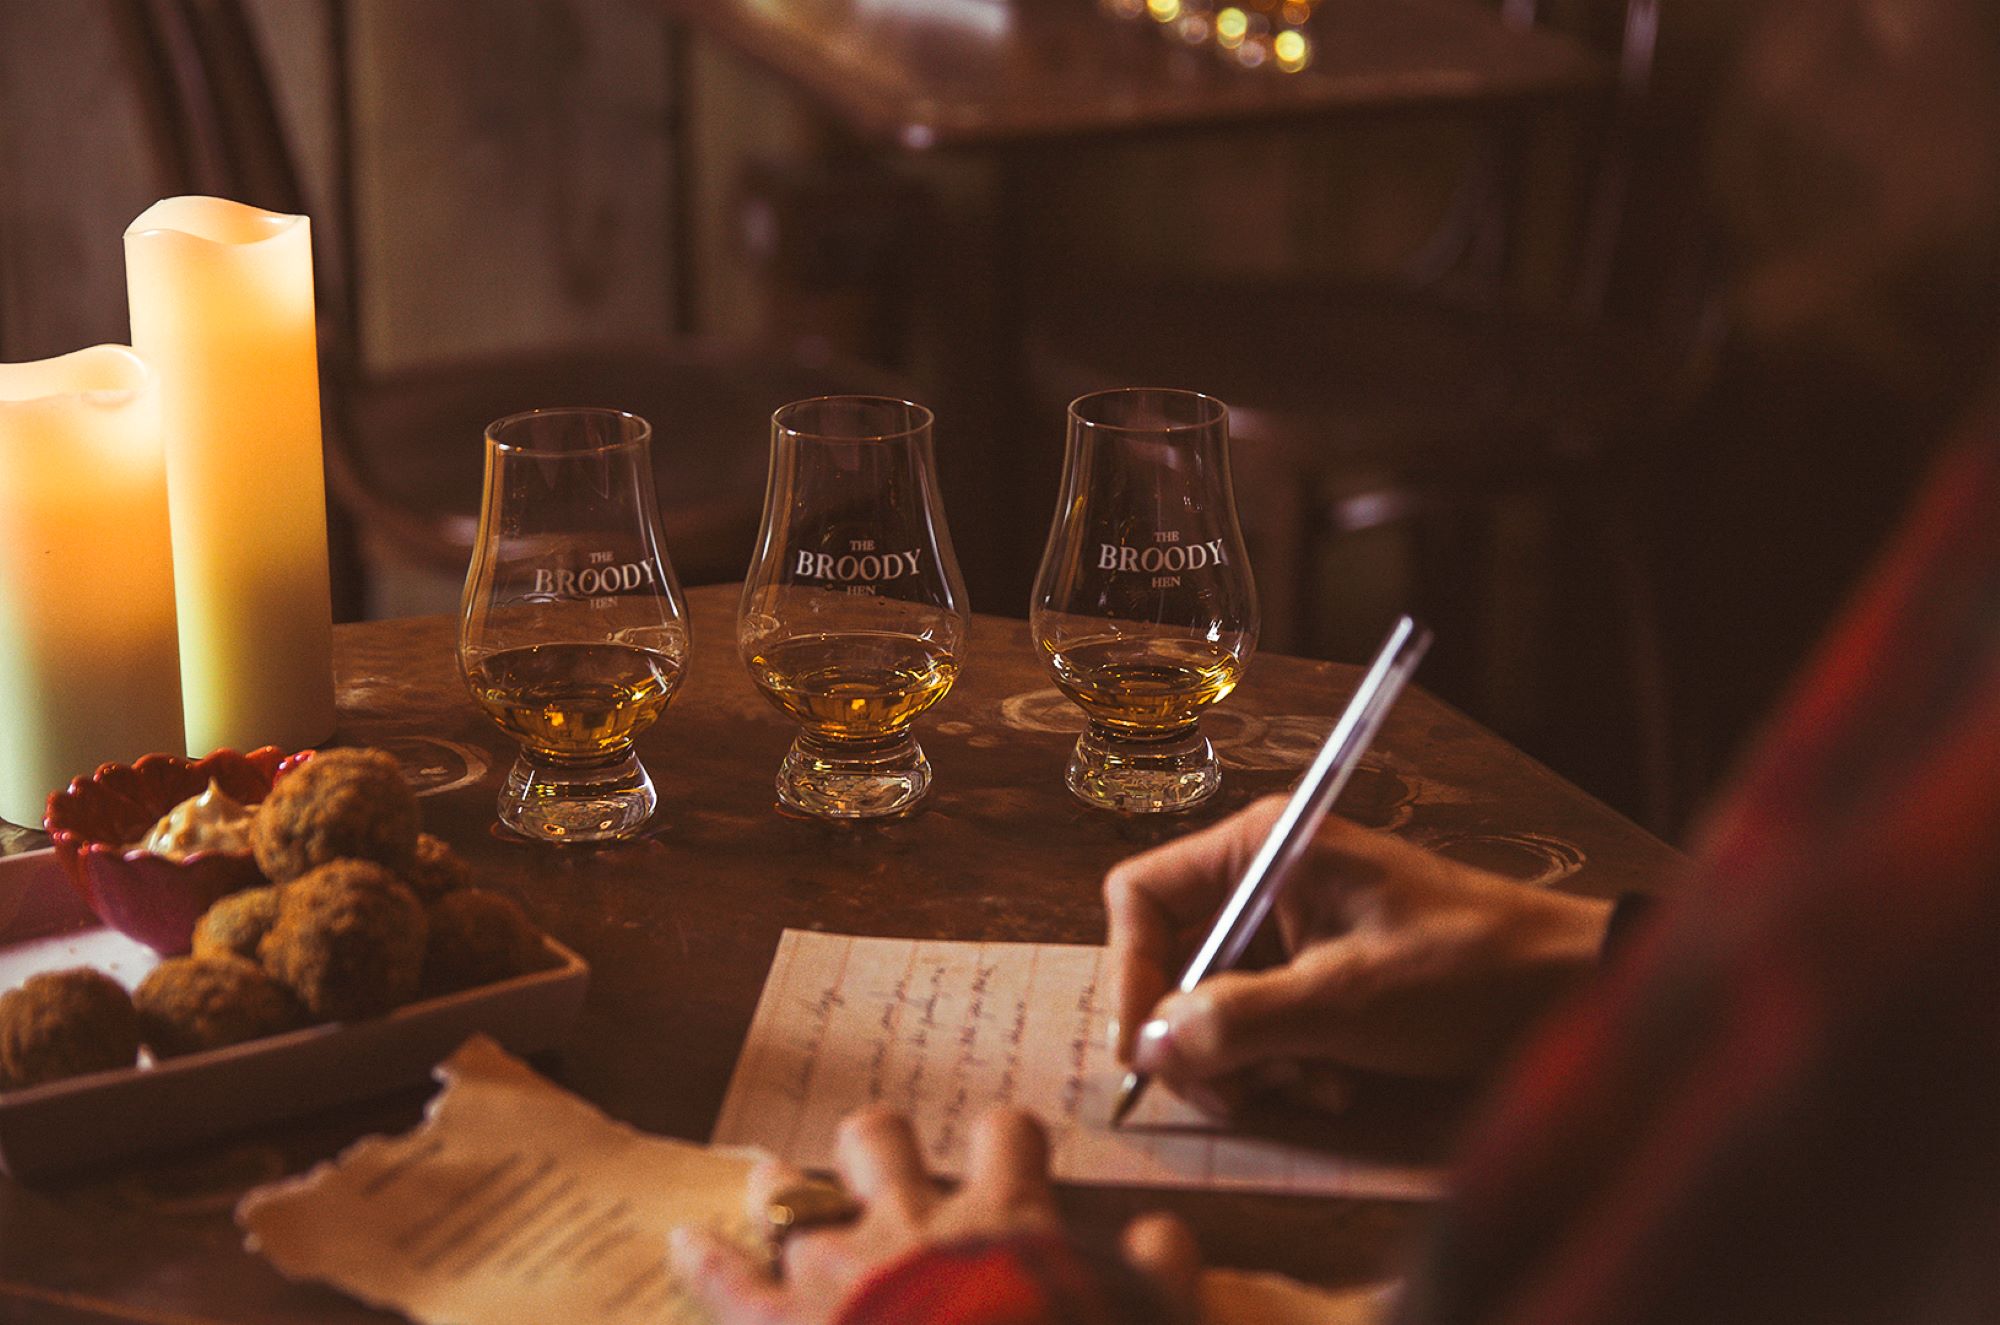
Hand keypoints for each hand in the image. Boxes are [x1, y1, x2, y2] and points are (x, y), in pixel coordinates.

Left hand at [671, 1106, 1198, 1323]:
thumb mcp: (1134, 1321)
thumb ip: (1159, 1278)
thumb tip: (1163, 1235)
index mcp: (999, 1221)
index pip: (1007, 1133)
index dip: (1007, 1142)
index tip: (1008, 1157)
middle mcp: (911, 1224)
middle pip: (880, 1134)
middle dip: (879, 1144)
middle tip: (881, 1166)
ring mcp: (835, 1272)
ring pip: (792, 1191)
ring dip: (786, 1191)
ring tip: (776, 1186)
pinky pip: (726, 1279)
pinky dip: (704, 1261)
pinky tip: (681, 1243)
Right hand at [1105, 798, 1612, 1116]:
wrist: (1571, 988)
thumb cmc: (1467, 973)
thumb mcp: (1343, 1002)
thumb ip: (1237, 1021)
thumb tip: (1148, 1045)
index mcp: (1262, 847)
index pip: (1141, 896)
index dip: (1130, 973)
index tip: (1145, 1050)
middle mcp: (1265, 875)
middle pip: (1171, 958)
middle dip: (1197, 1035)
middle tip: (1235, 1096)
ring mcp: (1292, 922)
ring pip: (1213, 1000)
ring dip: (1248, 1059)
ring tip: (1312, 1085)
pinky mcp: (1317, 966)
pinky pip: (1260, 1019)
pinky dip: (1284, 1061)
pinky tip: (1335, 1083)